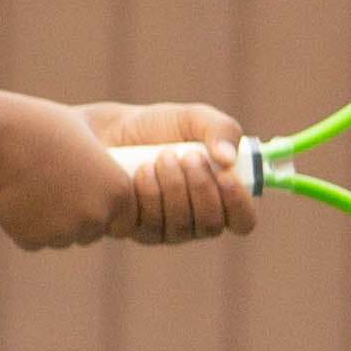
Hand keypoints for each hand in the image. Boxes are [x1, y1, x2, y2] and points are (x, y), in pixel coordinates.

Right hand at [0, 101, 134, 250]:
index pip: (123, 221)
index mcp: (118, 191)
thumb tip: (111, 165)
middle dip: (78, 219)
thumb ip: (103, 160)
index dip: (106, 211)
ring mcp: (65, 232)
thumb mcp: (85, 135)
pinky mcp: (35, 240)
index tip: (88, 196)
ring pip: (63, 237)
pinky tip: (16, 198)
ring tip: (33, 188)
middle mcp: (96, 216)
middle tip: (56, 189)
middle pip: (92, 232)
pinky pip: (36, 239)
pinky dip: (27, 225)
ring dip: (52, 223)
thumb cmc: (41, 128)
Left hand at [82, 102, 256, 244]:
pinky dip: (149, 195)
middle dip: (201, 188)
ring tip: (161, 157)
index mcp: (218, 197)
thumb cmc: (155, 127)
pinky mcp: (136, 231)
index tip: (227, 176)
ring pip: (181, 227)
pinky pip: (151, 227)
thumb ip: (221, 129)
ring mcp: (165, 230)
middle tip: (187, 156)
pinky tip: (140, 172)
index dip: (239, 205)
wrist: (106, 130)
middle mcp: (195, 220)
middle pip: (211, 226)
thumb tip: (229, 159)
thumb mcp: (192, 118)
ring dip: (174, 187)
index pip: (243, 221)